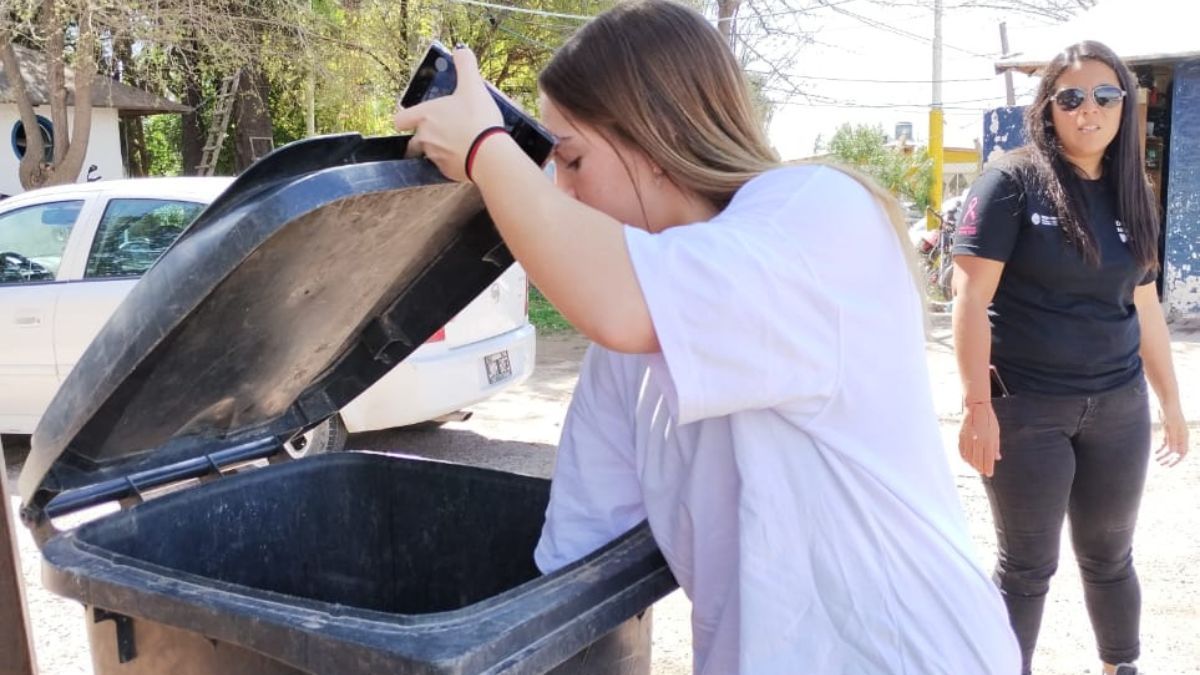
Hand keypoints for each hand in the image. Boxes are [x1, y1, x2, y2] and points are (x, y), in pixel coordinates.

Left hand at [392, 46, 503, 181]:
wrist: (489, 154)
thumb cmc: (477, 118)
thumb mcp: (473, 86)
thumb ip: (465, 65)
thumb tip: (461, 50)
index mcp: (425, 116)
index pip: (400, 120)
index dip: (405, 119)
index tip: (414, 118)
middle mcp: (424, 138)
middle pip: (415, 139)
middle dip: (427, 135)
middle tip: (446, 129)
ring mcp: (434, 157)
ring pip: (430, 153)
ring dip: (441, 148)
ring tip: (461, 142)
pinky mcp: (447, 172)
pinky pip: (445, 166)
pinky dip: (453, 161)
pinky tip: (468, 155)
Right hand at [959, 401, 1000, 476]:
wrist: (976, 407)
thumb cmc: (989, 419)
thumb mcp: (996, 432)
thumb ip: (996, 446)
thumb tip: (997, 458)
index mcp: (988, 440)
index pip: (988, 458)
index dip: (988, 468)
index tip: (989, 474)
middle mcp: (978, 440)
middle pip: (978, 460)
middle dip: (981, 468)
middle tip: (983, 472)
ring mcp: (968, 439)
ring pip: (969, 457)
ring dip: (973, 464)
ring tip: (976, 468)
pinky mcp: (961, 436)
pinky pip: (962, 450)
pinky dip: (965, 457)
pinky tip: (967, 460)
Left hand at [1155, 403, 1188, 466]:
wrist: (1167, 401)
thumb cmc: (1171, 412)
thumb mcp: (1171, 426)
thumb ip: (1173, 438)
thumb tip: (1174, 452)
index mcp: (1184, 436)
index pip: (1183, 452)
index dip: (1177, 460)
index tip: (1169, 466)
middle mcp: (1180, 436)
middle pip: (1176, 451)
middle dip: (1169, 458)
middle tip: (1160, 464)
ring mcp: (1174, 433)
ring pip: (1170, 447)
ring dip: (1164, 454)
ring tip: (1156, 459)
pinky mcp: (1168, 430)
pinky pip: (1166, 442)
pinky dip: (1161, 448)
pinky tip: (1156, 452)